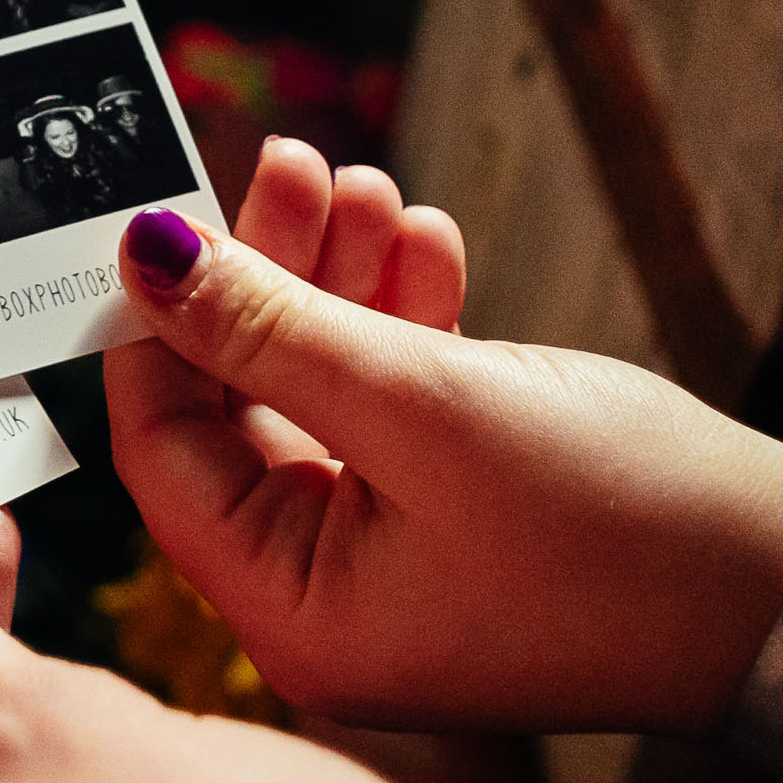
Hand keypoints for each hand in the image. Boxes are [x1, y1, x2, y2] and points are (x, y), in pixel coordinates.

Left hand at [103, 142, 782, 733]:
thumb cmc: (633, 534)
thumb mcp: (422, 406)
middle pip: (244, 404)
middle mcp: (327, 595)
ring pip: (322, 387)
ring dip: (340, 280)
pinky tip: (425, 240)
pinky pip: (395, 401)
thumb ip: (270, 328)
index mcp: (293, 615)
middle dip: (267, 277)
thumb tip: (149, 255)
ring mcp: (395, 552)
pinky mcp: (460, 510)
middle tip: (294, 167)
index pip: (165, 452)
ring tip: (367, 185)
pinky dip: (404, 319)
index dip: (155, 328)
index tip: (161, 222)